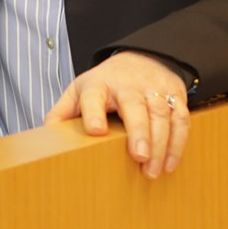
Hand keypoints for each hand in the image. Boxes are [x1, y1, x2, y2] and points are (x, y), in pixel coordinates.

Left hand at [44, 51, 190, 178]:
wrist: (141, 58)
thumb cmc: (105, 85)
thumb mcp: (78, 92)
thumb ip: (62, 113)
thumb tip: (47, 136)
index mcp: (99, 85)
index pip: (94, 96)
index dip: (94, 112)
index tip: (96, 130)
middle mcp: (128, 85)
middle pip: (135, 106)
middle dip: (139, 131)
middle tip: (139, 157)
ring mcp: (153, 88)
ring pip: (161, 113)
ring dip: (161, 143)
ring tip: (154, 170)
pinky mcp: (174, 95)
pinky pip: (181, 118)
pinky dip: (178, 142)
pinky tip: (170, 164)